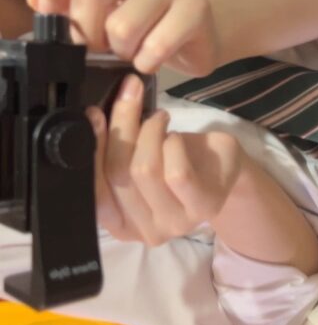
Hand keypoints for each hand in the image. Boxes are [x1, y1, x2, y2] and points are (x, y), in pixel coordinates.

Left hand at [28, 0, 219, 75]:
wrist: (202, 37)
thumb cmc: (150, 26)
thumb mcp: (106, 13)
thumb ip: (71, 5)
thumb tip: (37, 0)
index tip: (51, 11)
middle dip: (88, 31)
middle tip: (101, 47)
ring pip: (122, 24)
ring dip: (121, 52)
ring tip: (131, 54)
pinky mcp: (196, 7)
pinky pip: (156, 44)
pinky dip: (146, 63)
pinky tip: (150, 63)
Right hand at [86, 74, 244, 243]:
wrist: (220, 168)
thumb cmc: (173, 160)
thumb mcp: (137, 158)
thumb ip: (114, 150)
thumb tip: (90, 115)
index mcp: (120, 224)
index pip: (94, 190)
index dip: (92, 148)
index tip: (93, 112)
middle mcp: (145, 231)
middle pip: (119, 174)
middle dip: (121, 125)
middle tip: (131, 93)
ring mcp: (176, 223)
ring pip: (145, 171)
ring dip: (149, 132)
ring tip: (159, 118)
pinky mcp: (204, 206)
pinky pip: (176, 172)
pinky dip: (171, 144)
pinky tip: (174, 136)